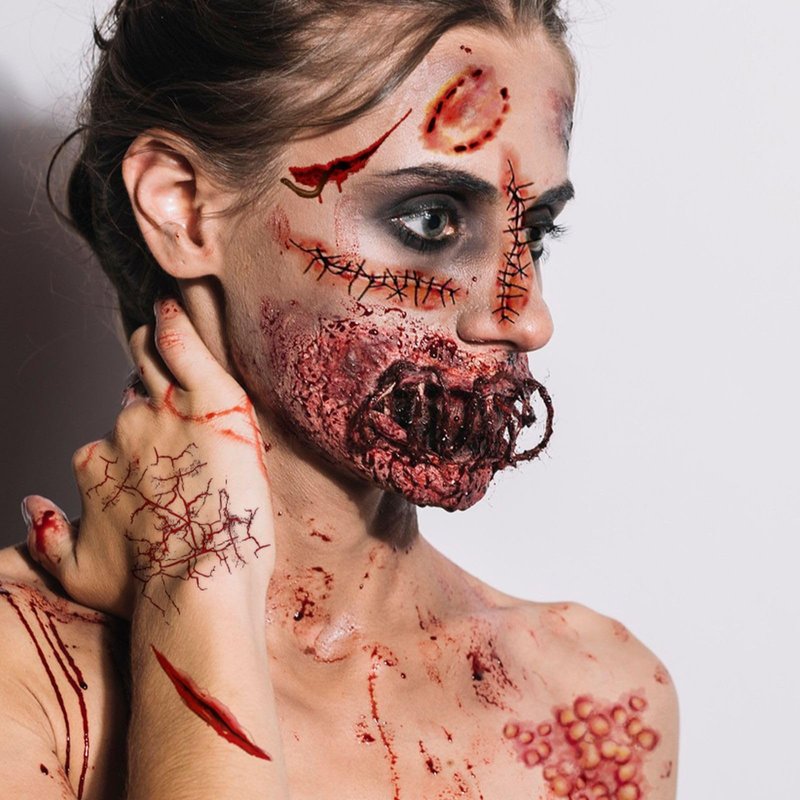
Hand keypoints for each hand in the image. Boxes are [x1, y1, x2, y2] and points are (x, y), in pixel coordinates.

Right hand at [24, 299, 273, 617]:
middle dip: (154, 404)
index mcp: (95, 463)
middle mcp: (121, 431)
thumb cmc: (148, 588)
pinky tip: (173, 312)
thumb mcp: (80, 576)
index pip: (115, 438)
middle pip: (137, 401)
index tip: (164, 460)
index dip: (141, 446)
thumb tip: (33, 506)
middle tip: (183, 419)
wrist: (197, 587)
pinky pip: (183, 347)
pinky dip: (177, 327)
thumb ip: (48, 541)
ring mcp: (163, 411)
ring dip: (161, 357)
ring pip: (156, 368)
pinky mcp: (208, 400)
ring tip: (174, 346)